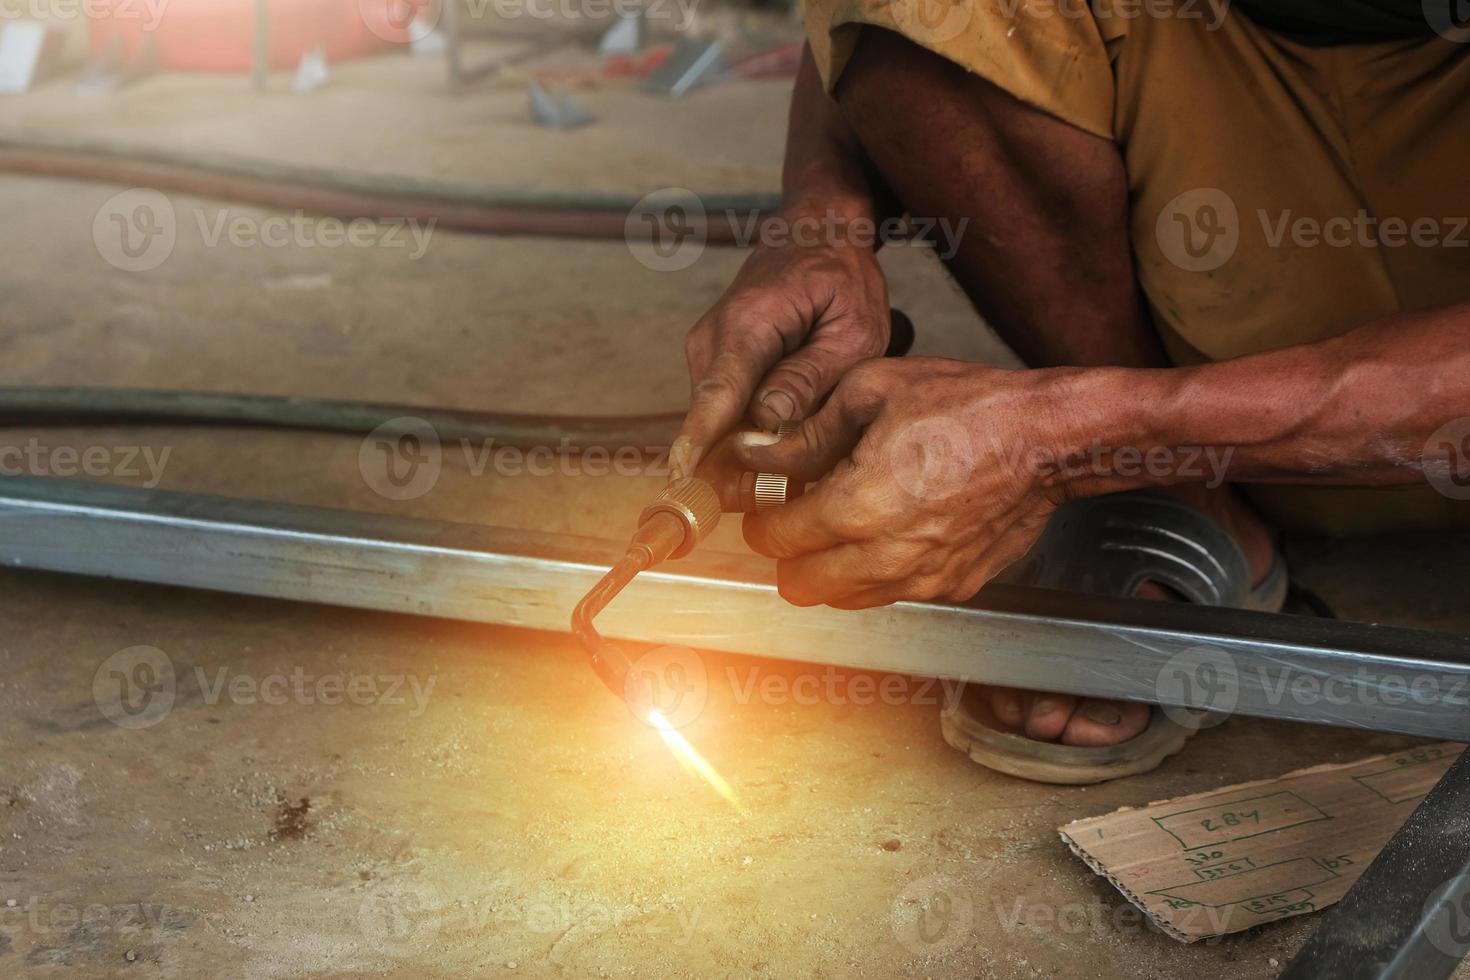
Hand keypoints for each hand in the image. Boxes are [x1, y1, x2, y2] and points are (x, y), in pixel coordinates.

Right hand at [671, 221, 889, 479]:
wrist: (814, 235)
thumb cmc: (842, 280)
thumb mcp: (854, 329)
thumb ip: (813, 376)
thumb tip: (770, 419)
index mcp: (749, 324)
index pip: (718, 393)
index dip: (699, 440)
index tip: (680, 476)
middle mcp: (712, 339)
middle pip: (716, 419)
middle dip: (741, 463)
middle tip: (782, 491)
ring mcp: (705, 352)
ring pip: (720, 420)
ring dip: (751, 445)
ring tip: (798, 454)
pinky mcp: (711, 364)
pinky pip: (725, 410)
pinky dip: (750, 429)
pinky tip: (786, 431)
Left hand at [733, 358, 1069, 607]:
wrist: (1046, 437)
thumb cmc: (971, 408)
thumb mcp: (871, 391)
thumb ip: (808, 432)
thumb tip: (762, 452)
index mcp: (859, 506)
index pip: (779, 538)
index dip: (761, 522)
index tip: (765, 507)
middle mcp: (888, 555)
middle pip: (801, 585)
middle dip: (788, 555)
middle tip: (796, 522)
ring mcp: (923, 578)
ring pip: (845, 599)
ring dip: (830, 570)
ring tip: (842, 526)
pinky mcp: (953, 585)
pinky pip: (893, 593)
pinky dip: (878, 571)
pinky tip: (888, 531)